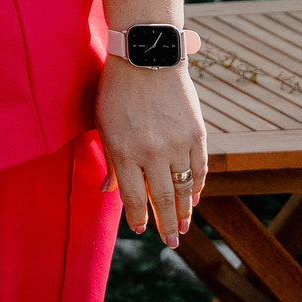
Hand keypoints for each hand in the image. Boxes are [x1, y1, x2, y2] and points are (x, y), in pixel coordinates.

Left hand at [97, 58, 208, 245]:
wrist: (147, 58)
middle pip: (161, 198)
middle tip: (171, 243)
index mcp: (123, 150)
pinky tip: (194, 198)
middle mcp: (152, 152)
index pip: (132, 196)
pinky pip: (199, 169)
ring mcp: (177, 144)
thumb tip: (108, 192)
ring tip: (183, 226)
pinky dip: (197, 186)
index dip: (137, 216)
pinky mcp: (196, 134)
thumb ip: (108, 160)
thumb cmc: (116, 91)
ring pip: (184, 188)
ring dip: (185, 210)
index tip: (140, 229)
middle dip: (165, 224)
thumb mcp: (102, 123)